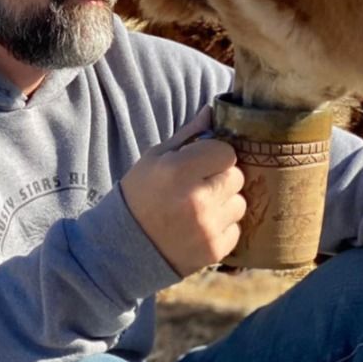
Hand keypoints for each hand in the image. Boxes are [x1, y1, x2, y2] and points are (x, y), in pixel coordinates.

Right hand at [119, 107, 246, 276]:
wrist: (123, 248)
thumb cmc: (140, 195)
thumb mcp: (155, 159)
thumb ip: (188, 135)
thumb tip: (213, 110)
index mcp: (178, 171)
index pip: (226, 152)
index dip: (216, 155)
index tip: (202, 163)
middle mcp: (197, 200)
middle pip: (237, 177)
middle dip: (222, 178)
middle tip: (200, 186)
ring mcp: (207, 228)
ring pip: (240, 203)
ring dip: (225, 203)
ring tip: (199, 208)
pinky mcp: (215, 251)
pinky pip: (236, 229)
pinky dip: (223, 228)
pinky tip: (200, 227)